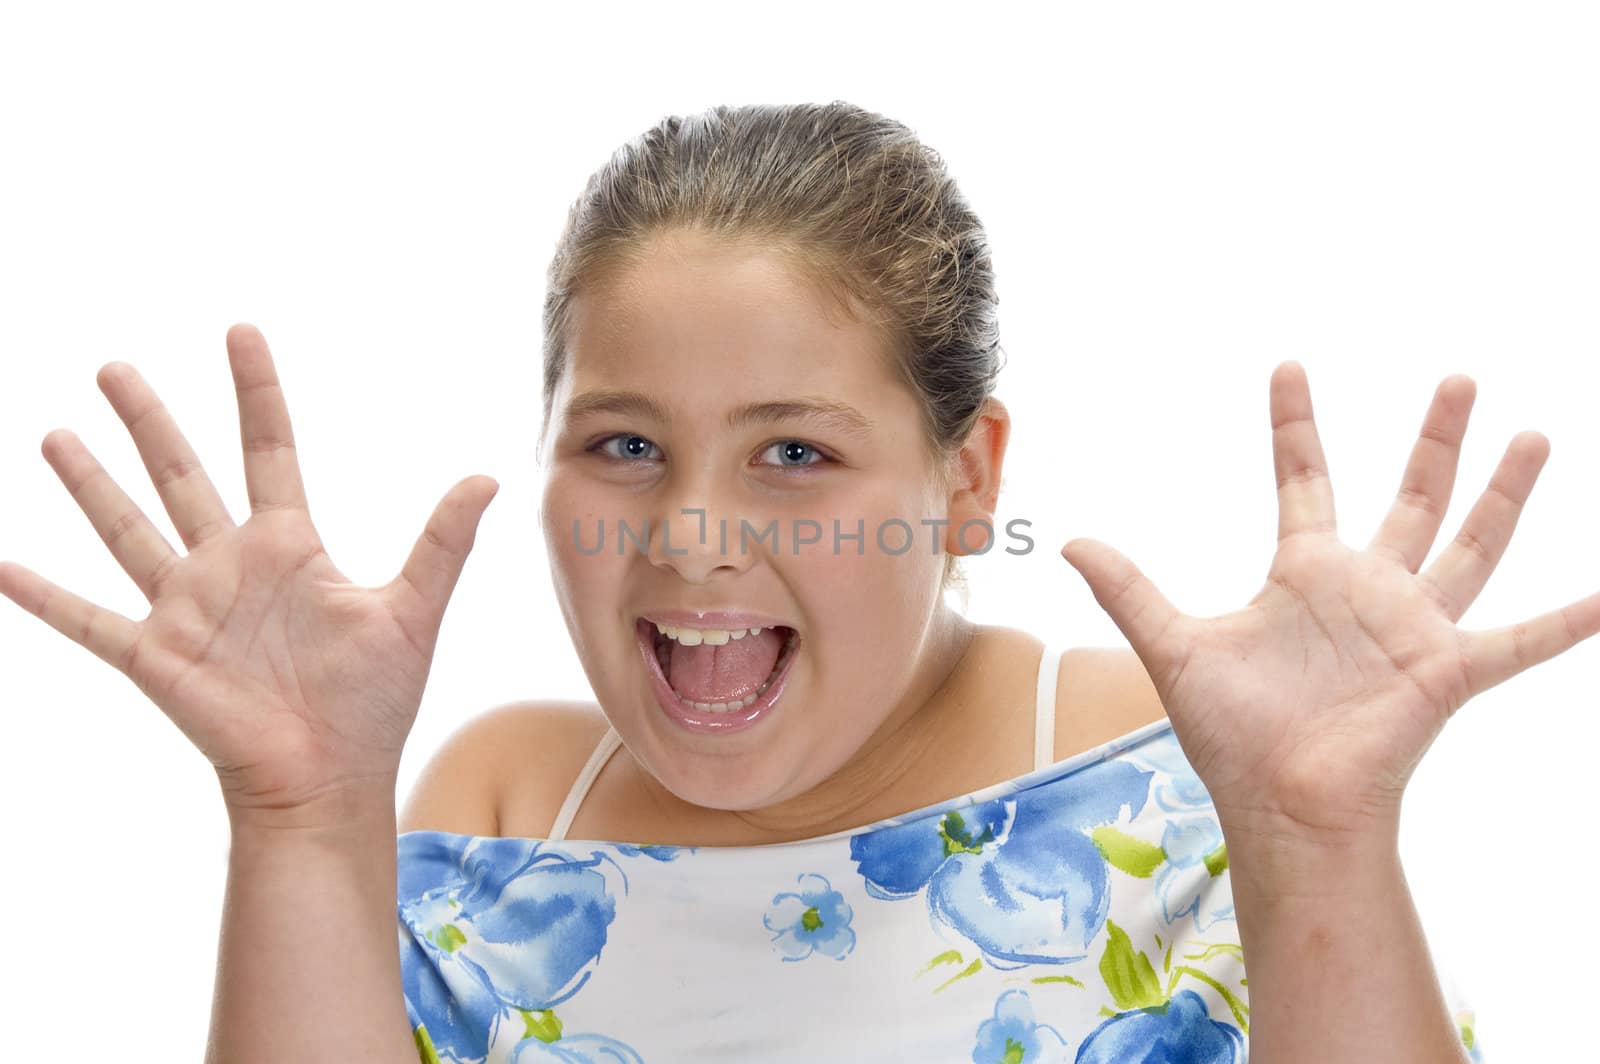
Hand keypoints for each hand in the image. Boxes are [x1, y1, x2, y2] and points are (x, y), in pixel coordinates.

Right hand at [0, 324, 498, 821]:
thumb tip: (487, 477)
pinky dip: (45, 596)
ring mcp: (187, 609)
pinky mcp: (156, 656)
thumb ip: (443, 543)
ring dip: (91, 485)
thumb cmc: (374, 703)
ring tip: (56, 434)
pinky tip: (4, 564)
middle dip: (150, 420)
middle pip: (182, 475)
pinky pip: (89, 619)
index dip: (255, 393)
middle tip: (114, 367)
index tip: (239, 332)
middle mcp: (230, 566)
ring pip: (128, 530)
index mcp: (289, 547)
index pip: (268, 450)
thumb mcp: (413, 611)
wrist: (330, 778)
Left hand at [1060, 362, 1599, 844]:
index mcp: (1304, 574)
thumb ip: (1130, 590)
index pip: (1302, 478)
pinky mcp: (1447, 671)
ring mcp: (1413, 628)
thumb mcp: (1174, 646)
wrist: (1279, 806)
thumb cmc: (1232, 736)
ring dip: (1504, 493)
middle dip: (1434, 440)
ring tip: (1534, 434)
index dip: (1294, 424)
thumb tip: (1067, 541)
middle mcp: (1366, 590)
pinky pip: (1521, 641)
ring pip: (1471, 544)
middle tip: (1457, 378)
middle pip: (1410, 497)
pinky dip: (1570, 621)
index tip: (1288, 366)